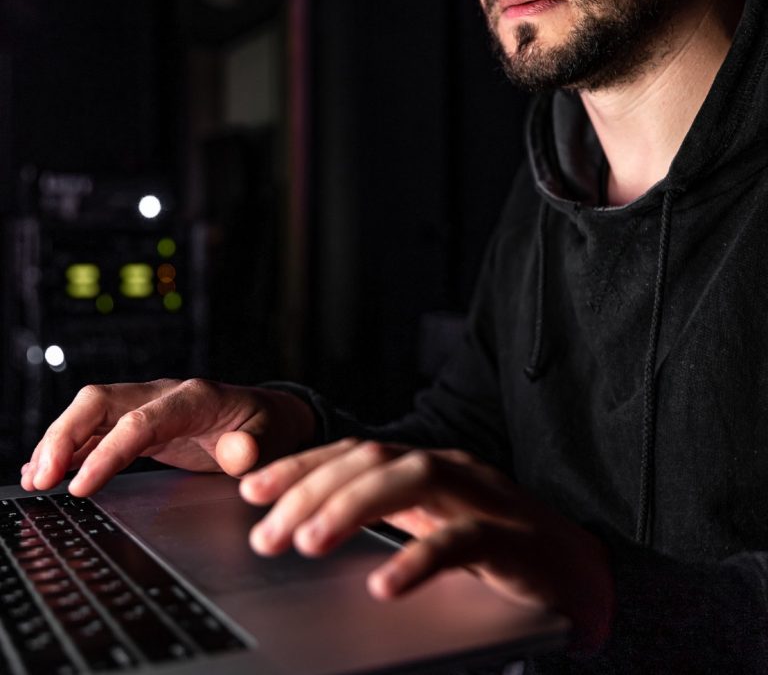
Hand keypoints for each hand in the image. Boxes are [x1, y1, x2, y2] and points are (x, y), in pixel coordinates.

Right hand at [20, 379, 316, 496]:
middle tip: (42, 478)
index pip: (140, 421)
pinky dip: (70, 450)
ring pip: (90, 413)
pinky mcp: (140, 423)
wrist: (271, 415)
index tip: (80, 485)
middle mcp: (163, 395)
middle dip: (65, 436)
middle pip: (100, 402)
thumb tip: (239, 454)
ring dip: (59, 443)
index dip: (107, 452)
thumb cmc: (270, 426)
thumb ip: (255, 448)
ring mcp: (148, 406)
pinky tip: (49, 472)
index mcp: (194, 398)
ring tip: (35, 480)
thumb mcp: (273, 438)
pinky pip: (96, 430)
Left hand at [240, 439, 613, 653]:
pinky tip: (384, 585)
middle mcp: (454, 470)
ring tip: (308, 542)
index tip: (251, 491)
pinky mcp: (517, 543)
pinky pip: (464, 542)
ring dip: (354, 506)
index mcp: (428, 466)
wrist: (587, 576)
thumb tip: (304, 525)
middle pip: (374, 459)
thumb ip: (384, 518)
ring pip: (414, 480)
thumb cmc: (500, 551)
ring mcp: (487, 500)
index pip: (355, 452)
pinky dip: (420, 559)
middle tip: (265, 534)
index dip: (301, 467)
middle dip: (312, 491)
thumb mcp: (432, 527)